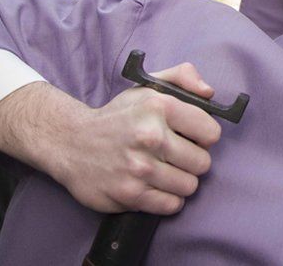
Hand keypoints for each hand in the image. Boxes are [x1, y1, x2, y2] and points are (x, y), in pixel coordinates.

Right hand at [55, 63, 220, 214]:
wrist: (71, 142)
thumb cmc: (118, 116)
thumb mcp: (148, 86)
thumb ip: (183, 77)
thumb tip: (209, 93)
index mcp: (159, 106)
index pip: (212, 133)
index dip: (204, 136)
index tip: (191, 137)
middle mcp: (150, 136)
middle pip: (203, 163)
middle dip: (192, 160)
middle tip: (174, 155)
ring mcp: (140, 168)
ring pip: (189, 186)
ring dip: (180, 181)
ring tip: (163, 170)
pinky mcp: (130, 194)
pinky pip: (171, 205)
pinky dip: (167, 199)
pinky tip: (154, 186)